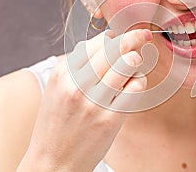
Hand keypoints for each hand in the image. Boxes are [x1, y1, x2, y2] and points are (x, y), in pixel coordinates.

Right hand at [17, 29, 152, 171]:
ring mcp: (94, 102)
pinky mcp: (110, 119)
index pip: (94, 43)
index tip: (120, 37)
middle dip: (132, 38)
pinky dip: (139, 81)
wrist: (52, 162)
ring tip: (135, 62)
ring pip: (127, 63)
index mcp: (62, 74)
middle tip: (142, 36)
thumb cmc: (56, 124)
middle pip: (113, 49)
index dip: (112, 37)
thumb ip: (75, 66)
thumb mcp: (56, 89)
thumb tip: (102, 43)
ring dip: (135, 59)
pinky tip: (134, 84)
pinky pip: (134, 88)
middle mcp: (77, 85)